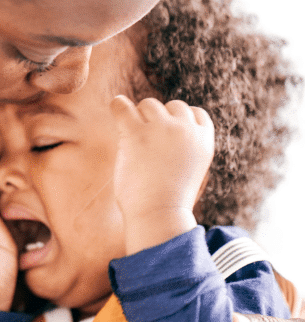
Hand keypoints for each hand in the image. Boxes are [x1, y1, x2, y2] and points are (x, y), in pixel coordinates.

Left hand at [110, 96, 213, 253]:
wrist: (158, 216)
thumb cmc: (168, 202)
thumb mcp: (188, 171)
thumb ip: (182, 149)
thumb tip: (159, 132)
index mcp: (204, 140)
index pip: (195, 114)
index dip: (178, 123)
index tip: (166, 140)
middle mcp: (186, 129)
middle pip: (171, 106)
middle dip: (158, 121)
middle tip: (147, 147)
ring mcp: (162, 128)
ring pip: (148, 105)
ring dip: (138, 119)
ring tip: (133, 145)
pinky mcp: (137, 133)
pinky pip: (122, 106)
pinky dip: (118, 106)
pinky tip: (116, 110)